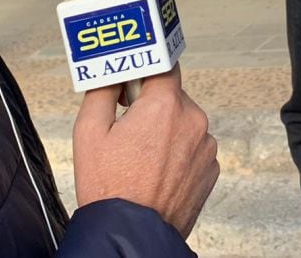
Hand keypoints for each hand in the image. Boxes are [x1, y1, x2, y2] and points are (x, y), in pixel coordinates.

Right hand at [73, 65, 219, 236]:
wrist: (130, 235)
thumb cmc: (109, 188)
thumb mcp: (89, 132)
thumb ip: (102, 90)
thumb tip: (112, 72)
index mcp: (164, 106)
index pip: (163, 65)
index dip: (145, 70)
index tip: (134, 79)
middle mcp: (193, 121)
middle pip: (172, 96)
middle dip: (153, 105)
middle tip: (130, 127)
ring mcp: (206, 146)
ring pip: (184, 122)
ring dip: (168, 129)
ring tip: (142, 156)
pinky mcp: (211, 168)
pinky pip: (194, 146)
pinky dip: (179, 152)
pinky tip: (158, 170)